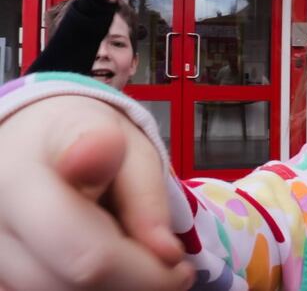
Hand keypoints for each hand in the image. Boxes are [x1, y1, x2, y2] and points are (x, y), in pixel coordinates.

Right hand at [0, 96, 193, 289]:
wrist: (29, 136)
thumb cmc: (86, 137)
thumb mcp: (129, 145)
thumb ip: (145, 194)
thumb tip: (165, 252)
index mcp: (23, 179)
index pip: (89, 254)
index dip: (145, 272)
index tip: (178, 261)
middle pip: (72, 285)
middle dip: (135, 284)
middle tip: (169, 269)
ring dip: (111, 288)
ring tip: (137, 259)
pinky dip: (83, 288)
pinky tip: (108, 267)